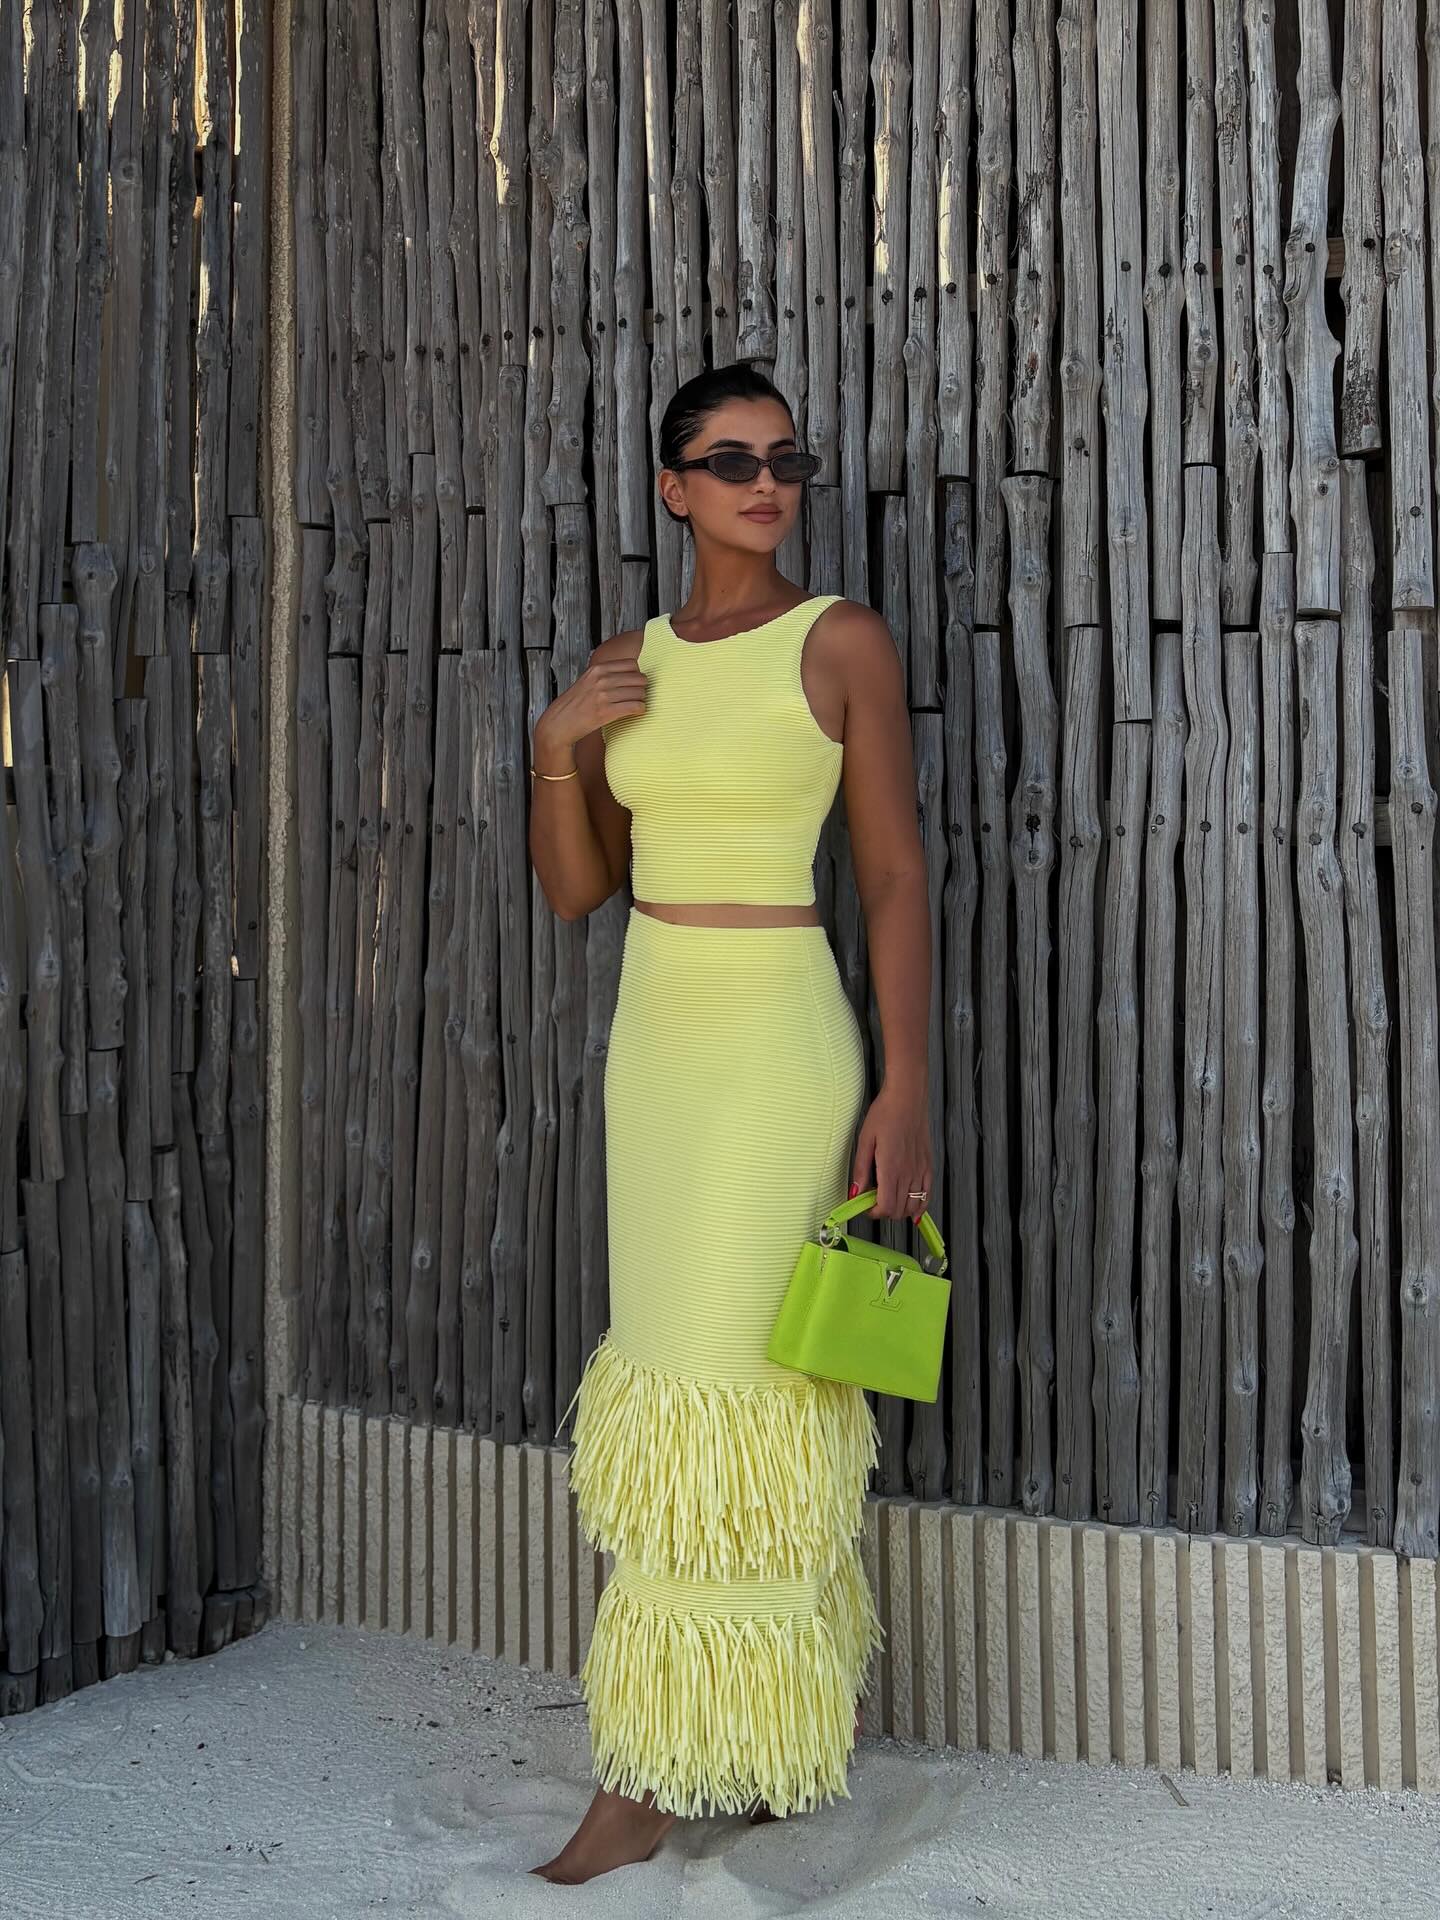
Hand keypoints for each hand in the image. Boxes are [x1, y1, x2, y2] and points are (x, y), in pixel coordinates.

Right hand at [533, 653, 648, 765]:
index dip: (637, 675)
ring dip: (641, 700)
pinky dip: (640, 710)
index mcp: (597, 669)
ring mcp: (603, 695)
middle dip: (641, 688)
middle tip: (638, 696)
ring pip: (639, 693)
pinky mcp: (606, 712)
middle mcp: (601, 679)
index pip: (632, 664)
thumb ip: (605, 675)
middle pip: (638, 678)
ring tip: (636, 705)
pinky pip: (635, 707)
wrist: (559, 723)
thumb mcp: (587, 681)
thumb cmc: (574, 705)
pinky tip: (636, 712)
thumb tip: (629, 674)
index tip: (635, 683)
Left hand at [849, 1085, 932, 1222]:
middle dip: (883, 1212)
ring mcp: (920, 1170)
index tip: (864, 1207)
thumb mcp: (865, 1140)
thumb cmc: (885, 1114)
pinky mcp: (928, 1164)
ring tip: (888, 1200)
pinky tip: (912, 1208)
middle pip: (898, 1210)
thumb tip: (854, 1193)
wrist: (907, 1098)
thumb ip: (861, 1170)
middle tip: (872, 1201)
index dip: (874, 1213)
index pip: (886, 1207)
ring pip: (913, 1206)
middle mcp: (908, 1173)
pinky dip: (920, 1205)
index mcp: (891, 1168)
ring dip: (899, 1210)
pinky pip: (927, 1194)